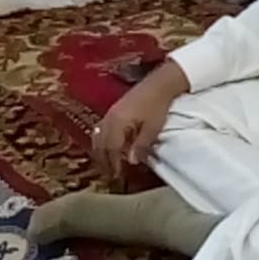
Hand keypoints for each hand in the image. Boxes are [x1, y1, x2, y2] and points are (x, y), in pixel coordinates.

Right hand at [92, 61, 187, 184]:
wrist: (160, 83)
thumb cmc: (157, 106)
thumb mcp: (152, 128)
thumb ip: (141, 145)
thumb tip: (131, 161)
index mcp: (118, 123)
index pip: (111, 148)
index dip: (113, 163)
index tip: (116, 175)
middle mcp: (110, 118)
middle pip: (101, 143)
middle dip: (104, 159)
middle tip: (110, 173)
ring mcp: (110, 113)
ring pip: (99, 136)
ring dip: (101, 150)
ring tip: (107, 162)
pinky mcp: (114, 109)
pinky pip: (102, 128)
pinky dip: (103, 140)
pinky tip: (110, 145)